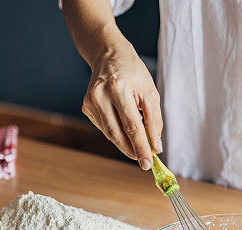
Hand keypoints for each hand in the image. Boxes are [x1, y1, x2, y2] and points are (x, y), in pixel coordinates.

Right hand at [82, 43, 162, 169]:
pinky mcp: (86, 107)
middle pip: (117, 134)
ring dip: (125, 142)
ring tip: (137, 144)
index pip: (132, 126)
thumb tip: (156, 146)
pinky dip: (116, 131)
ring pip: (110, 133)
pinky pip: (104, 127)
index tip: (148, 162)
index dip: (140, 147)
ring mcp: (90, 102)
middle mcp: (100, 96)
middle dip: (132, 150)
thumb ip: (154, 120)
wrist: (109, 55)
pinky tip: (122, 124)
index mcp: (118, 89)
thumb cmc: (133, 73)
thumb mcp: (150, 92)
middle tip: (144, 161)